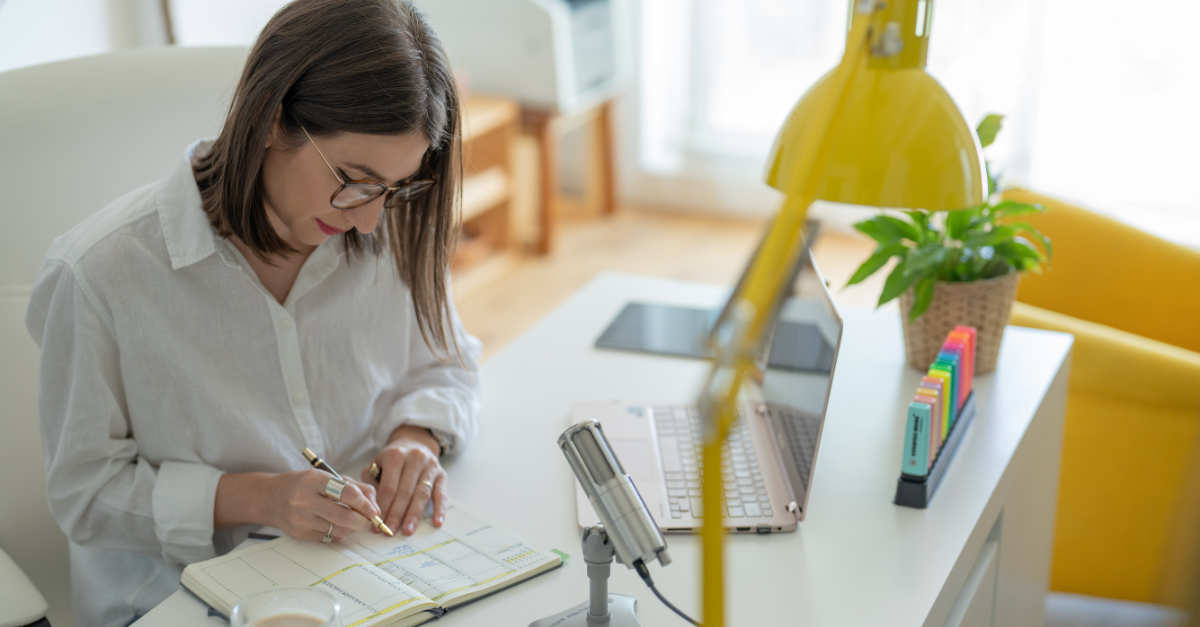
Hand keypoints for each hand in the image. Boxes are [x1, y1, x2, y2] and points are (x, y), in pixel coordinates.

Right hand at [261, 470, 380, 541]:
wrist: (270, 498)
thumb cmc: (302, 484)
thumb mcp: (327, 476)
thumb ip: (353, 487)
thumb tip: (373, 503)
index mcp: (313, 480)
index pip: (347, 493)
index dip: (364, 503)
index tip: (372, 508)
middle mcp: (304, 500)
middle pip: (344, 516)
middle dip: (363, 520)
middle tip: (370, 518)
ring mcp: (301, 519)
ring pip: (338, 530)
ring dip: (353, 528)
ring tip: (355, 520)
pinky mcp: (300, 534)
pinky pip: (329, 537)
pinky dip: (339, 532)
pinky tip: (339, 524)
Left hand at [365, 425, 446, 534]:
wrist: (415, 442)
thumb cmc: (392, 458)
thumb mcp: (376, 463)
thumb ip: (372, 483)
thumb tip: (374, 508)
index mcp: (395, 455)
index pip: (389, 486)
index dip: (383, 506)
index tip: (377, 522)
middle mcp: (415, 459)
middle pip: (405, 492)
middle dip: (396, 514)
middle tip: (390, 531)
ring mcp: (430, 467)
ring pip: (422, 494)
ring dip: (414, 515)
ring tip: (407, 530)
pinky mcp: (442, 474)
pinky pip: (442, 494)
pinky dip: (440, 509)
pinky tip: (436, 522)